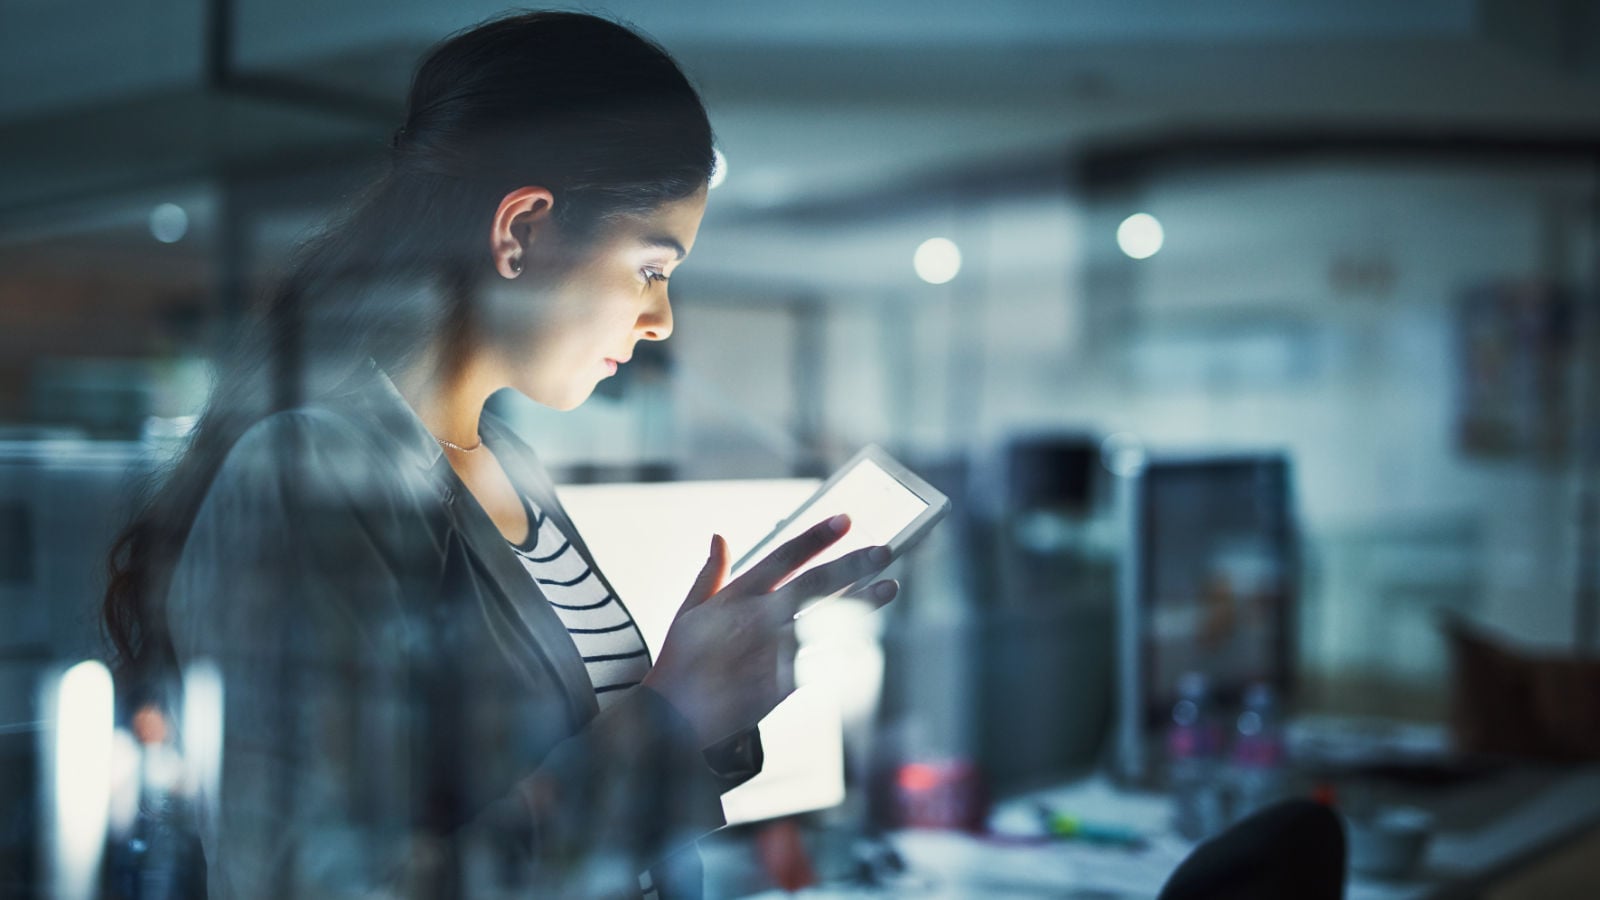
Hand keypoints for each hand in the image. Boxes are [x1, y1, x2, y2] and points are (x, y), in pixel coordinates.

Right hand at [641, 514, 897, 747]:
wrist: (675, 716)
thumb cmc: (681, 662)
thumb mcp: (689, 610)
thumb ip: (711, 573)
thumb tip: (719, 536)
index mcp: (737, 596)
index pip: (784, 556)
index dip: (817, 537)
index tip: (846, 520)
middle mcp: (760, 617)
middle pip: (816, 583)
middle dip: (853, 564)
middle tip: (884, 551)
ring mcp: (775, 650)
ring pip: (828, 620)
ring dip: (863, 603)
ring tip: (891, 587)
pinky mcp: (784, 682)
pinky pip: (825, 661)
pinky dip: (848, 649)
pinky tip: (871, 638)